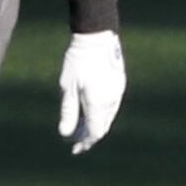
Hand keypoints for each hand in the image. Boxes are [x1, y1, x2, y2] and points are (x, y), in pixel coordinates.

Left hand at [57, 30, 124, 154]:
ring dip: (96, 124)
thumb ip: (68, 112)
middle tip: (76, 140)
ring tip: (81, 126)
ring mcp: (118, 91)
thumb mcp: (68, 87)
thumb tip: (65, 134)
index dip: (85, 143)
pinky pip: (112, 105)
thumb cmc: (78, 60)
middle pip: (103, 126)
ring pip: (108, 116)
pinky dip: (102, 113)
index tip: (75, 149)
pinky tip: (91, 109)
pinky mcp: (119, 83)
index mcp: (98, 103)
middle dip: (89, 136)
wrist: (97, 36)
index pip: (95, 132)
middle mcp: (112, 100)